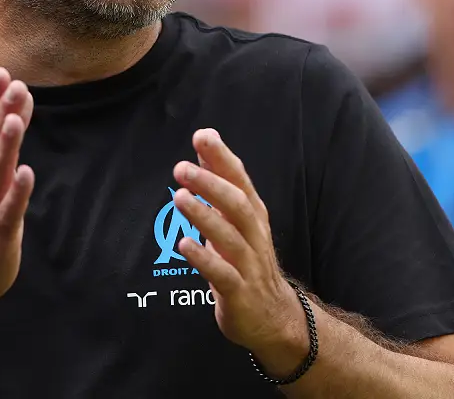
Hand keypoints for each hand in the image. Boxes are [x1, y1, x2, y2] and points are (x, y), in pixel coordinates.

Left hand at [172, 129, 306, 367]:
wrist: (274, 317)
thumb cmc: (247, 260)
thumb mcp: (234, 220)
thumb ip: (219, 182)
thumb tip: (204, 144)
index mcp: (252, 216)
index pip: (240, 181)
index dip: (222, 158)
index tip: (202, 136)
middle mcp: (254, 236)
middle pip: (237, 205)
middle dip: (210, 184)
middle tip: (181, 167)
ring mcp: (249, 265)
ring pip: (230, 237)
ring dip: (204, 216)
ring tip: (179, 197)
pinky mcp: (239, 293)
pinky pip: (222, 275)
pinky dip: (204, 259)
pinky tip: (183, 245)